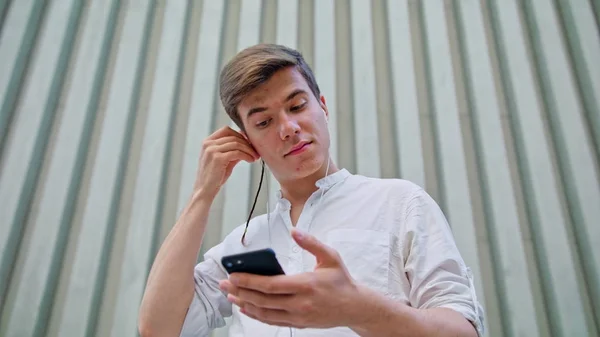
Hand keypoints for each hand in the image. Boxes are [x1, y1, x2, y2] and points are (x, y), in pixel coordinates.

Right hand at [194, 126, 258, 199]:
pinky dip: (246, 155)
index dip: (240, 134)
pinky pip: (237, 153)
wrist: (205, 190)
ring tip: (254, 157)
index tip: (249, 142)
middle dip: (247, 143)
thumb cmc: (214, 176)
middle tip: (256, 151)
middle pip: (233, 136)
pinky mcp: (218, 158)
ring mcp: (212, 150)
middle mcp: (208, 144)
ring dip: (249, 150)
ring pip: (237, 144)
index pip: (226, 130)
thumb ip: (233, 150)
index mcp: (208, 142)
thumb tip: (247, 143)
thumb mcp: (224, 160)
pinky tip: (250, 160)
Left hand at [219, 229, 361, 328]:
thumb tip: (295, 231)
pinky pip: (272, 321)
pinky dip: (256, 315)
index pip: (271, 285)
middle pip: (263, 300)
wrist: (355, 307)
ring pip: (265, 313)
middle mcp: (301, 303)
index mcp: (306, 284)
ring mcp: (299, 316)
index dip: (250, 281)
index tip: (234, 275)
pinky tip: (245, 307)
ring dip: (244, 304)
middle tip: (223, 284)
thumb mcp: (330, 257)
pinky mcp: (299, 324)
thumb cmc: (341, 280)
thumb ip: (311, 243)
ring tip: (229, 295)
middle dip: (240, 291)